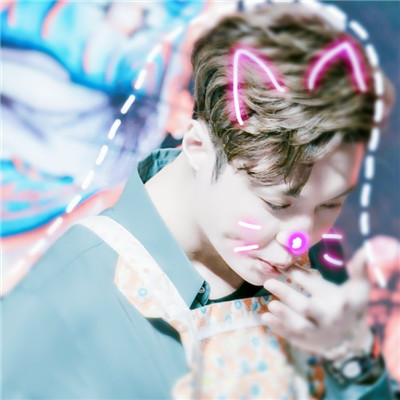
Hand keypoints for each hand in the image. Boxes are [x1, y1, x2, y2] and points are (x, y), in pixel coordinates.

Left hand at [262, 245, 373, 360]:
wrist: (352, 337)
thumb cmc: (350, 304)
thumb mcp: (359, 287)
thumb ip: (359, 268)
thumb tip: (365, 249)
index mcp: (339, 300)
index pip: (316, 286)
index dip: (300, 276)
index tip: (286, 267)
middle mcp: (328, 317)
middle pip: (306, 307)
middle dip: (287, 294)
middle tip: (268, 282)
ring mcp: (317, 332)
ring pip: (299, 325)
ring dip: (283, 314)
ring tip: (270, 304)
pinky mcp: (308, 342)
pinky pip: (292, 336)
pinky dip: (278, 328)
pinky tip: (265, 317)